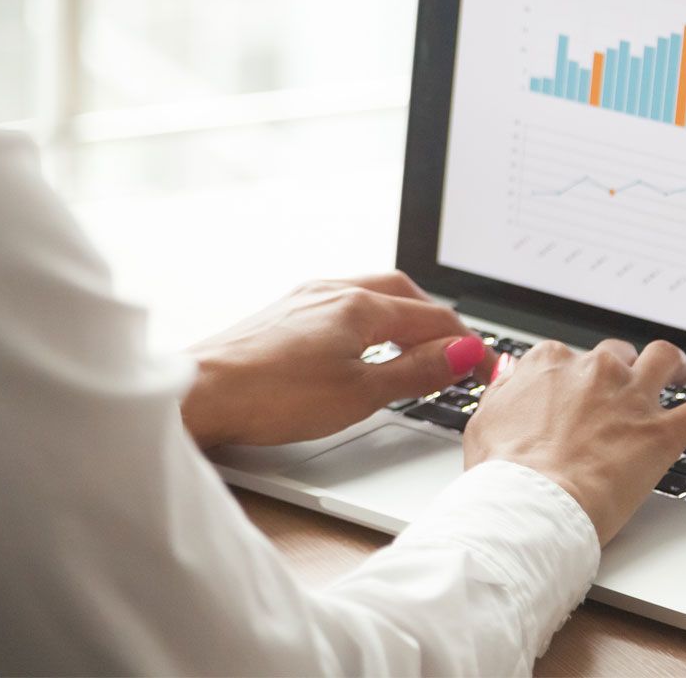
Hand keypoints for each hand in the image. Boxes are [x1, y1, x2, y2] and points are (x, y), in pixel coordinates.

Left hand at [181, 272, 492, 448]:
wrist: (200, 393)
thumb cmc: (272, 396)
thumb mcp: (360, 393)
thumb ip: (417, 371)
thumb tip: (463, 353)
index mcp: (360, 306)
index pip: (433, 319)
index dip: (466, 345)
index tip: (486, 368)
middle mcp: (334, 289)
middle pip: (405, 294)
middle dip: (437, 320)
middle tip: (457, 352)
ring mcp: (307, 295)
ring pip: (373, 294)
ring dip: (404, 316)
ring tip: (416, 348)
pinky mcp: (285, 309)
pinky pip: (345, 302)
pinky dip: (371, 319)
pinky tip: (364, 342)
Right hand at [464, 338, 685, 545]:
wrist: (532, 506)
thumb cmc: (504, 473)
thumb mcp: (485, 420)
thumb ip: (505, 390)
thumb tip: (513, 372)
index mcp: (549, 364)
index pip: (567, 356)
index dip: (573, 376)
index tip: (574, 391)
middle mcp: (593, 370)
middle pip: (616, 355)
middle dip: (620, 371)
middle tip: (621, 395)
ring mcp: (631, 399)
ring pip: (664, 360)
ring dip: (675, 366)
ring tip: (681, 373)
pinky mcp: (661, 433)